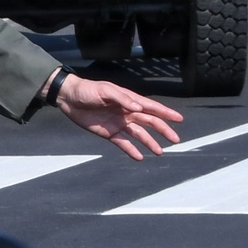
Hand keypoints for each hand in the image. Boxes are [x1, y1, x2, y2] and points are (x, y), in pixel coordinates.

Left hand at [55, 74, 182, 159]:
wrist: (68, 97)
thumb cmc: (87, 90)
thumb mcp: (105, 90)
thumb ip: (122, 99)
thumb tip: (139, 108)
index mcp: (128, 100)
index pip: (151, 107)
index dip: (165, 113)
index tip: (179, 119)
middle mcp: (126, 112)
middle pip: (149, 122)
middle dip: (163, 130)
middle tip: (175, 139)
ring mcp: (118, 123)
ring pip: (138, 134)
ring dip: (149, 142)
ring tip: (159, 152)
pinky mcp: (108, 132)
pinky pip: (123, 143)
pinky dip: (131, 150)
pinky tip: (139, 157)